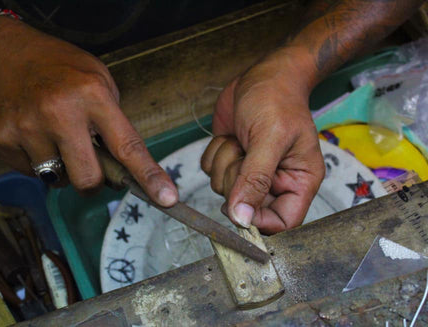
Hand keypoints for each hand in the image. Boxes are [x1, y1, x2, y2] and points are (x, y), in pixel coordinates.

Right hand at [0, 17, 177, 205]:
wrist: (2, 52)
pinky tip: (33, 135)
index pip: (128, 146)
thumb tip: (123, 165)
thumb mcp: (97, 79)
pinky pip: (30, 173)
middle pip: (89, 179)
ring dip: (63, 169)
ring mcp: (28, 127)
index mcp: (92, 95)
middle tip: (89, 164)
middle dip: (93, 181)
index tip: (168, 199)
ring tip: (55, 138)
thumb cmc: (59, 66)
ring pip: (58, 180)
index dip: (149, 176)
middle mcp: (60, 113)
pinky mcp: (2, 139)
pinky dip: (38, 162)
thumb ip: (112, 120)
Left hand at [201, 48, 324, 233]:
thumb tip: (242, 219)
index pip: (282, 223)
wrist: (263, 75)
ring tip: (241, 138)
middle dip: (236, 180)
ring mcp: (251, 173)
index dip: (258, 220)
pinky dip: (214, 154)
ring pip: (223, 191)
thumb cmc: (277, 100)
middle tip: (245, 153)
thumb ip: (255, 180)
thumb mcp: (269, 138)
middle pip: (246, 208)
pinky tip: (231, 136)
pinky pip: (211, 173)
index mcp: (299, 181)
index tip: (240, 202)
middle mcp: (276, 182)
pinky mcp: (232, 161)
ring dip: (225, 162)